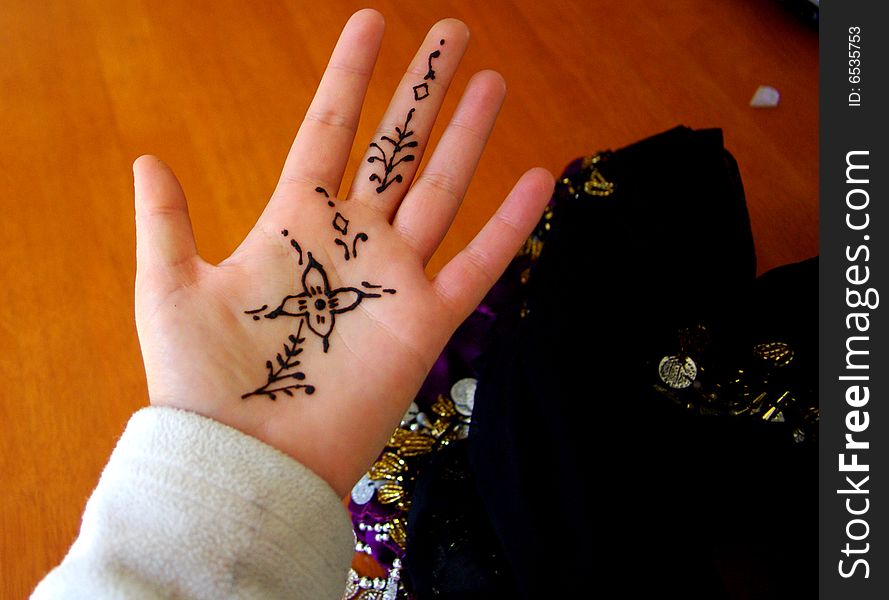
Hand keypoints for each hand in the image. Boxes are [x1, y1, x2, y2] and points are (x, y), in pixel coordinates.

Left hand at [133, 9, 552, 495]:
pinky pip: (478, 264)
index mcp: (294, 222)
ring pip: (441, 190)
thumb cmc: (202, 379)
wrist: (247, 457)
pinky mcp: (424, 322)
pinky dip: (509, 224)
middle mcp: (352, 242)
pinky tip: (537, 176)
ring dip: (467, 136)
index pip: (328, 129)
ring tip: (491, 81)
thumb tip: (149, 157)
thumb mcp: (170, 289)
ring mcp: (393, 279)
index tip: (371, 23)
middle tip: (453, 35)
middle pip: (396, 148)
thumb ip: (166, 222)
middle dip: (423, 91)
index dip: (350, 76)